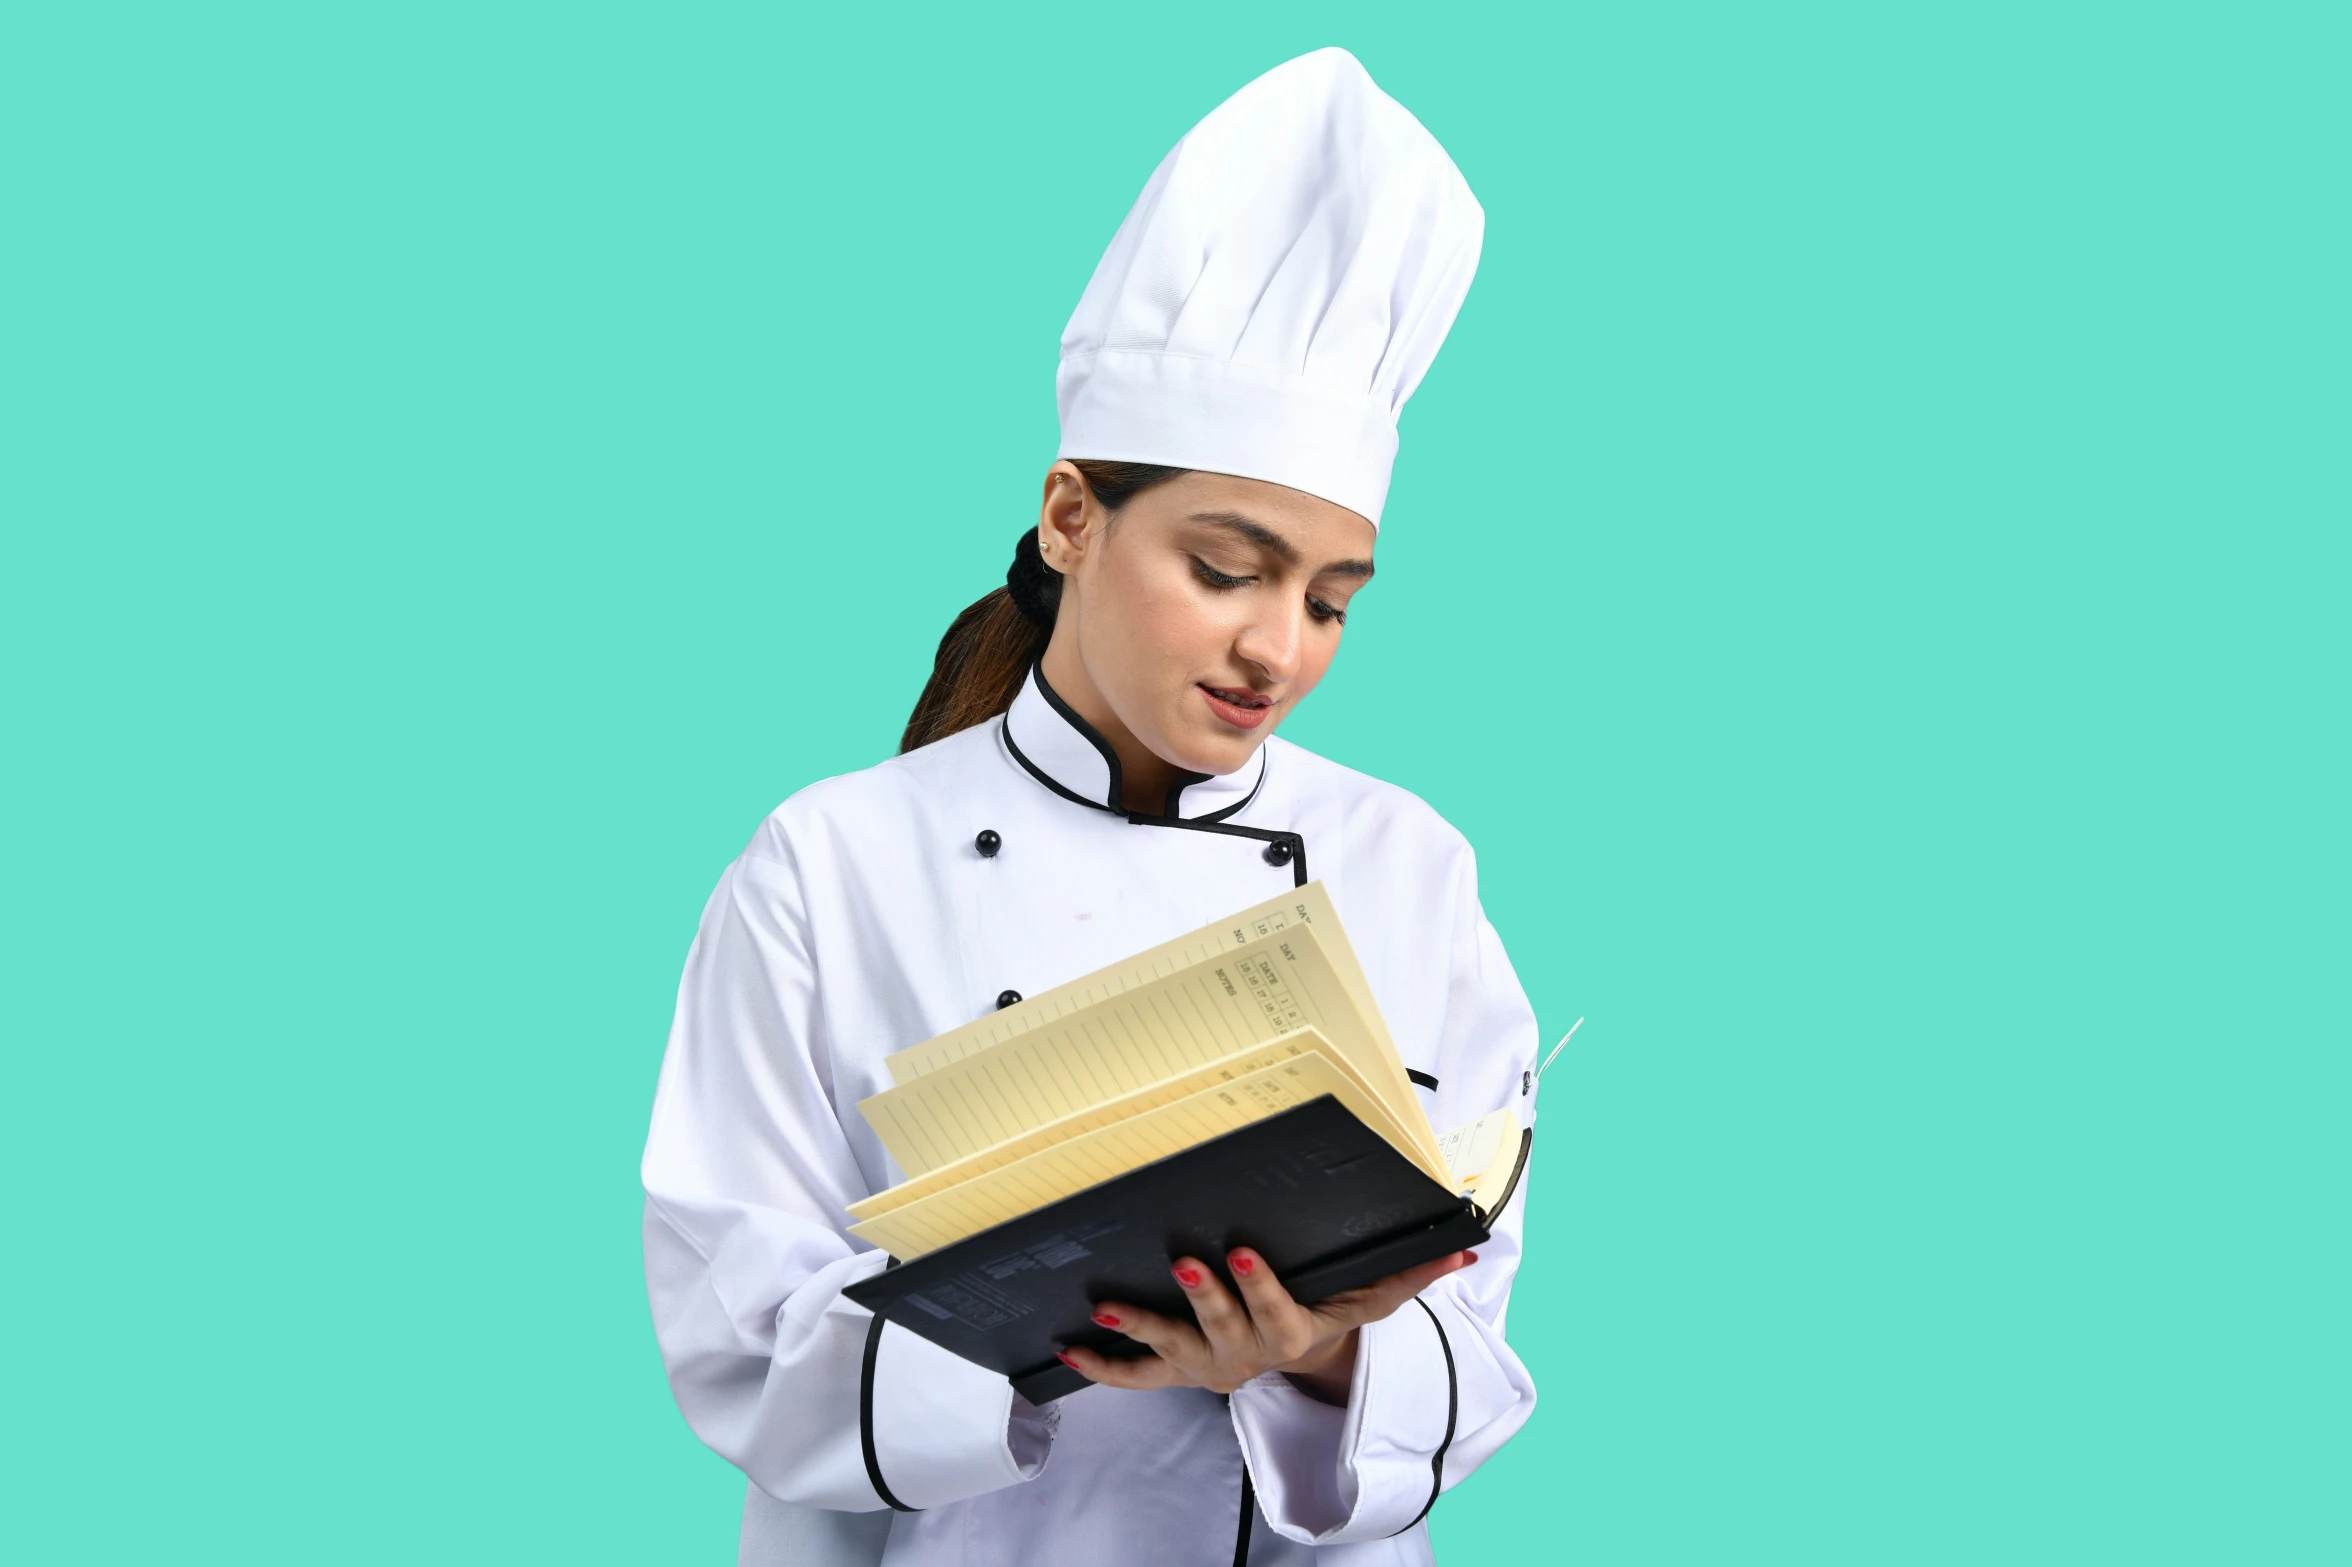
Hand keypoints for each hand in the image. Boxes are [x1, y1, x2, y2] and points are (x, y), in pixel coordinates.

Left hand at [1058, 1247, 1475, 1403]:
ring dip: (1137, 1329)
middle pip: (1222, 1327)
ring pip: (1171, 1350)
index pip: (1276, 1311)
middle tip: (1183, 1259)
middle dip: (1202, 1295)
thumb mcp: (1374, 1299)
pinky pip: (1135, 1376)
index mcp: (1290, 1335)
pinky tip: (1067, 1346)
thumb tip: (1465, 1245)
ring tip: (1103, 1308)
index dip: (1258, 1284)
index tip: (1241, 1247)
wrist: (1303, 1368)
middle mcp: (1246, 1356)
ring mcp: (1207, 1365)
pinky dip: (1101, 1365)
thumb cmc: (1332, 1316)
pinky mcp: (1177, 1371)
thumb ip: (1414, 1273)